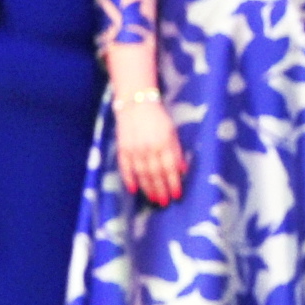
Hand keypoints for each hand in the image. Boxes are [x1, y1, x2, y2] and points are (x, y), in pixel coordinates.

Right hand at [114, 90, 187, 208]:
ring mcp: (134, 149)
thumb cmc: (157, 117)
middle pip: (155, 174)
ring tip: (153, 199)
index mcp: (163, 143)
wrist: (135, 102)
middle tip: (164, 202)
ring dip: (148, 188)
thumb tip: (182, 170)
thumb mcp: (171, 132)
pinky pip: (125, 167)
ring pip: (141, 174)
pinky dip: (129, 179)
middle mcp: (148, 148)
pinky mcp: (122, 148)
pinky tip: (133, 189)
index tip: (177, 195)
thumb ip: (176, 151)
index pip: (169, 168)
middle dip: (161, 189)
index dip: (173, 183)